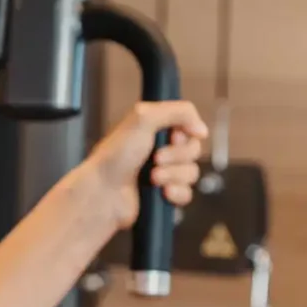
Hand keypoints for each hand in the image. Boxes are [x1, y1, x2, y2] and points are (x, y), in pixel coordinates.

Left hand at [82, 98, 210, 228]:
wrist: (103, 193)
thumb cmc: (114, 156)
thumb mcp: (143, 117)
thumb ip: (177, 111)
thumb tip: (202, 128)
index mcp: (154, 128)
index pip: (189, 125)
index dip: (185, 133)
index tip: (172, 137)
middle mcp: (160, 149)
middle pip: (194, 149)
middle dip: (177, 156)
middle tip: (155, 159)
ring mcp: (163, 173)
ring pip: (192, 173)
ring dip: (173, 175)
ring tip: (152, 178)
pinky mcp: (164, 194)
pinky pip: (187, 193)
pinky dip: (176, 193)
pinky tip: (161, 192)